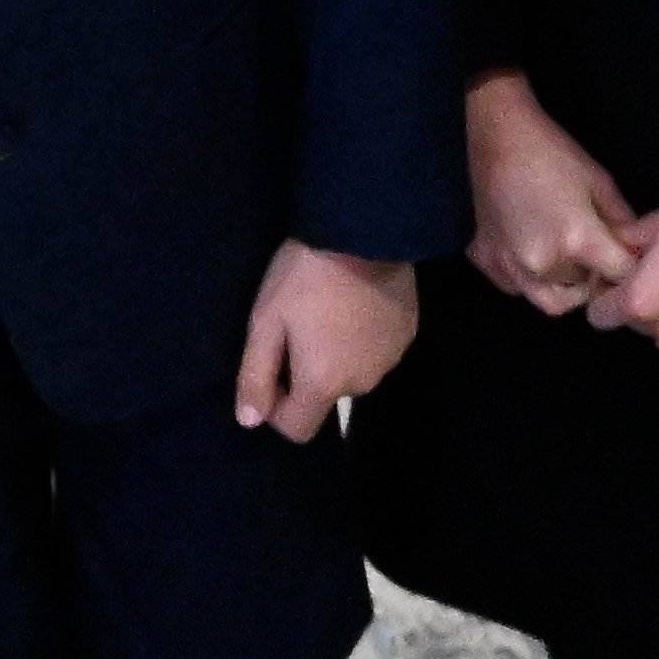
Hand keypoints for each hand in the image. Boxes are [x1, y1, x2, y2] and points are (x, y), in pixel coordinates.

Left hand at [237, 242, 416, 438]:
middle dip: (307, 374)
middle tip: (297, 326)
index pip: (298, 428)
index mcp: (324, 384)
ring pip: (353, 372)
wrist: (363, 230)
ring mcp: (391, 359)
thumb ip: (255, 376)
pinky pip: (376, 350)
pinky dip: (362, 337)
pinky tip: (355, 302)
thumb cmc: (304, 277)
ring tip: (328, 310)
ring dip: (337, 354)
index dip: (277, 408)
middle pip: (326, 397)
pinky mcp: (408, 334)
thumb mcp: (266, 322)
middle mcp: (363, 383)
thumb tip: (250, 421)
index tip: (271, 369)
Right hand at [462, 76, 641, 314]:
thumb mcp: (600, 183)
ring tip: (569, 261)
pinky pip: (518, 288)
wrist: (498, 135)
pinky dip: (531, 280)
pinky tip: (535, 252)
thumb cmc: (554, 153)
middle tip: (599, 258)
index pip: (620, 276)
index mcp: (577, 238)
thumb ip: (623, 223)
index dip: (631, 270)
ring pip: (551, 299)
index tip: (630, 262)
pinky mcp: (486, 261)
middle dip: (597, 277)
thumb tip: (637, 252)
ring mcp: (509, 265)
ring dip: (565, 287)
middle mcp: (542, 262)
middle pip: (585, 291)